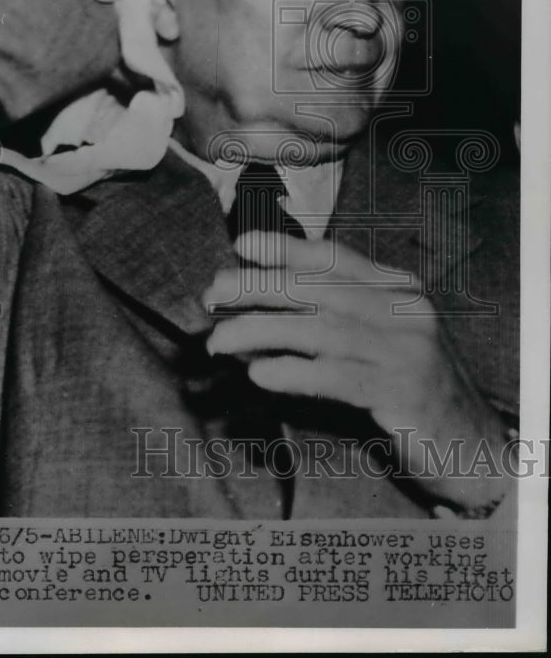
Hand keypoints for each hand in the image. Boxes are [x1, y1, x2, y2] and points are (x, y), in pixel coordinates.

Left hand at [203, 232, 510, 508]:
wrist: (477, 445)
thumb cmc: (416, 392)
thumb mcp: (382, 343)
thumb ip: (336, 320)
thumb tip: (261, 312)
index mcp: (399, 289)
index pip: (335, 256)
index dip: (286, 247)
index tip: (243, 245)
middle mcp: (404, 309)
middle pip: (317, 287)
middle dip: (257, 286)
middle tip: (213, 296)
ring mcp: (406, 349)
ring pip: (317, 329)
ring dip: (259, 332)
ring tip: (219, 342)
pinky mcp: (401, 391)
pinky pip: (334, 375)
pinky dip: (291, 372)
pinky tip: (259, 374)